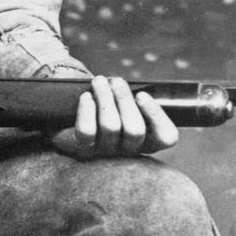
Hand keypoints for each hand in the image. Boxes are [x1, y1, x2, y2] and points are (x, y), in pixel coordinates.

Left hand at [51, 74, 178, 161]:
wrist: (68, 119)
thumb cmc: (102, 107)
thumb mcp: (122, 102)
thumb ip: (133, 97)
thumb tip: (129, 86)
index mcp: (147, 141)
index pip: (166, 137)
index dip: (157, 116)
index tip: (142, 94)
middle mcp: (129, 153)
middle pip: (135, 129)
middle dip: (125, 99)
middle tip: (116, 81)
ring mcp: (105, 154)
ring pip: (111, 127)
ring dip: (105, 98)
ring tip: (99, 81)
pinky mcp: (82, 150)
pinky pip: (87, 132)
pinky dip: (86, 111)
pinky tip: (85, 97)